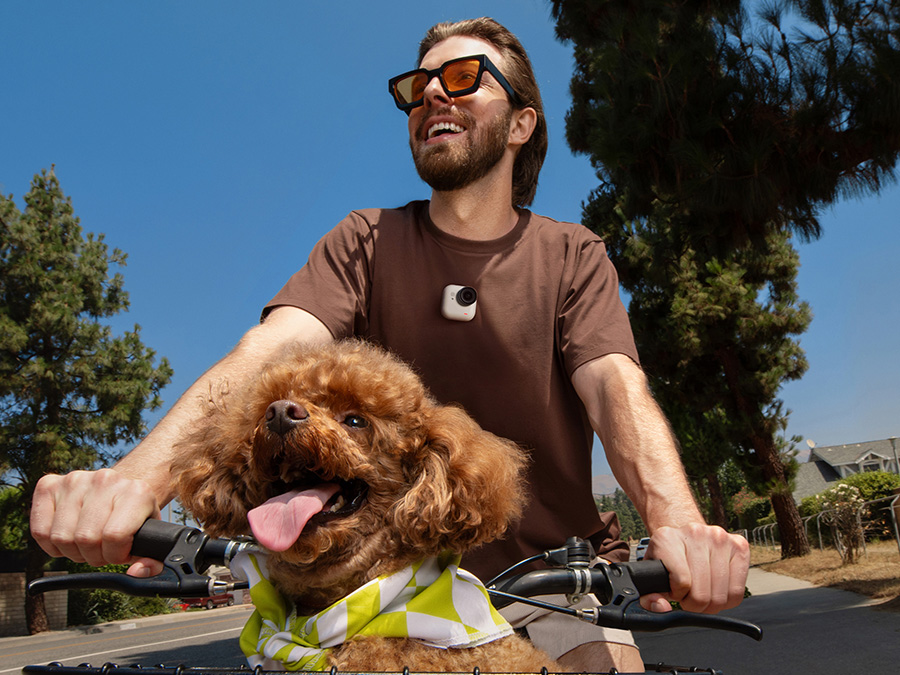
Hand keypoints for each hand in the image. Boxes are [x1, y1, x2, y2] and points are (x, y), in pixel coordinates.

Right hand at [30, 468, 164, 576]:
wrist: (119, 490)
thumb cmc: (133, 517)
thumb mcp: (150, 537)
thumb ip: (151, 561)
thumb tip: (137, 572)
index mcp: (136, 491)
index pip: (114, 536)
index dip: (115, 555)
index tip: (120, 552)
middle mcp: (105, 480)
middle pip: (86, 539)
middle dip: (94, 555)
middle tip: (103, 548)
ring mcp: (75, 480)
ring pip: (61, 537)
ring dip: (73, 551)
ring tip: (88, 542)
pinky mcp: (49, 484)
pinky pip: (39, 531)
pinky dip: (52, 545)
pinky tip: (69, 537)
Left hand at [639, 523, 749, 613]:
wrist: (685, 536)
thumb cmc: (669, 559)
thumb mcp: (651, 575)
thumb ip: (648, 596)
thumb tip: (661, 607)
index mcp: (667, 538)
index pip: (682, 582)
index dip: (678, 595)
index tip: (675, 590)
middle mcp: (695, 533)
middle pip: (702, 593)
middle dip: (694, 604)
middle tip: (689, 596)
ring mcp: (720, 538)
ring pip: (721, 595)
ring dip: (711, 603)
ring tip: (701, 592)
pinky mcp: (740, 546)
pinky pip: (737, 591)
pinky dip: (727, 599)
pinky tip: (716, 590)